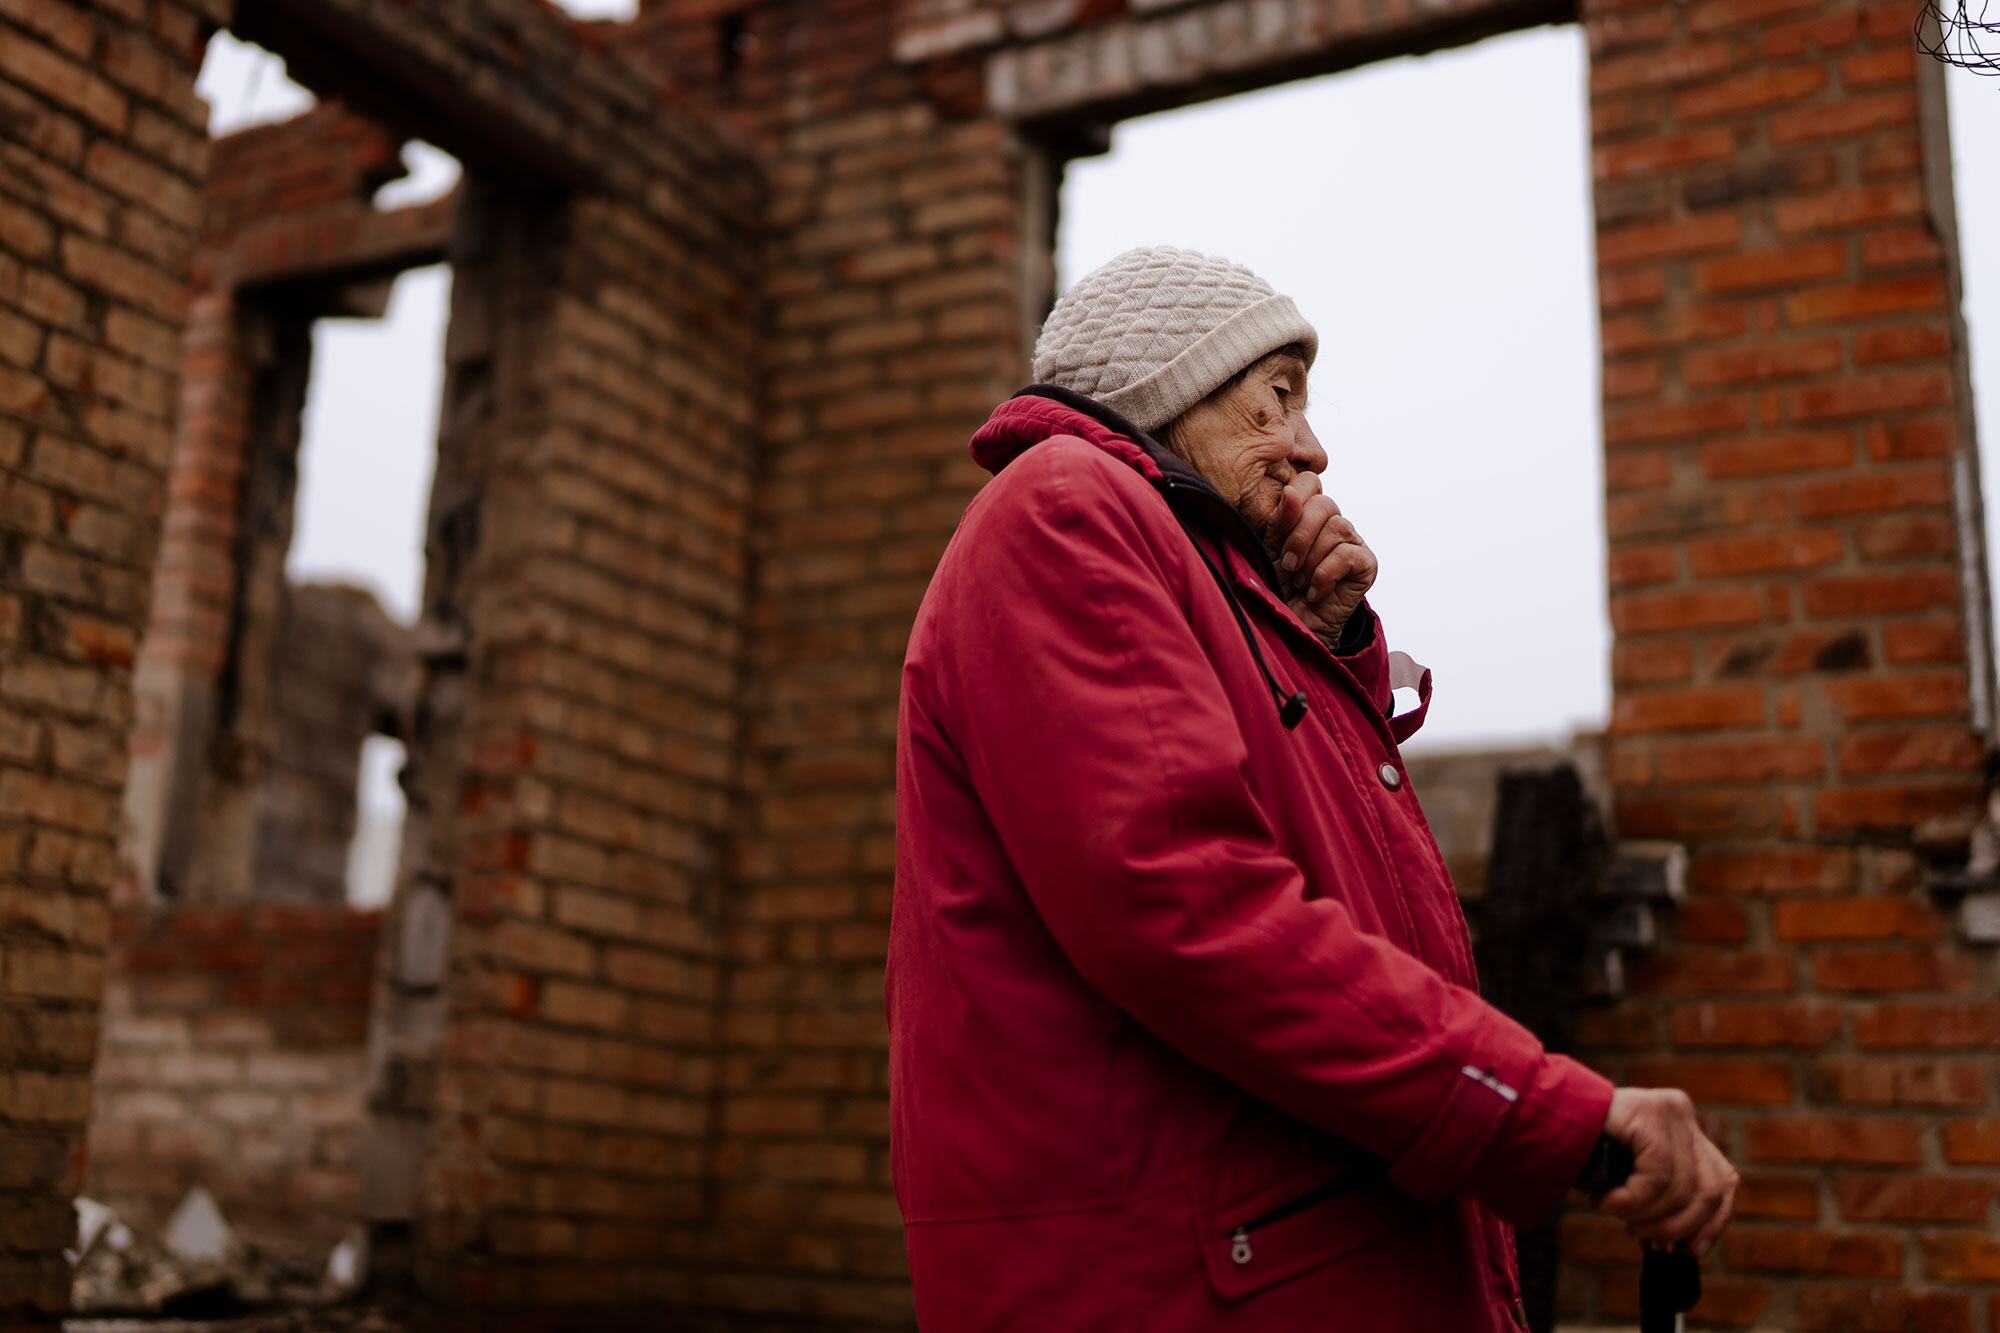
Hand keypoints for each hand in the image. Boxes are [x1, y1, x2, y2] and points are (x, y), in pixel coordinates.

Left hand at [1273, 472, 1376, 645]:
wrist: (1289, 626)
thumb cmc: (1276, 587)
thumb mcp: (1270, 549)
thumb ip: (1280, 519)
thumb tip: (1290, 490)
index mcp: (1307, 513)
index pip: (1309, 482)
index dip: (1294, 504)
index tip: (1276, 536)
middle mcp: (1332, 524)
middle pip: (1325, 504)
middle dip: (1300, 536)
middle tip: (1287, 565)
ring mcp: (1352, 542)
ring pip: (1338, 527)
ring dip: (1312, 559)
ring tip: (1301, 581)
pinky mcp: (1366, 564)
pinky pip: (1347, 554)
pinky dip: (1325, 575)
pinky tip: (1315, 592)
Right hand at [1592, 1087, 1737, 1258]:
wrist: (1536, 1112)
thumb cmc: (1580, 1150)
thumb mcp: (1630, 1175)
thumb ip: (1660, 1196)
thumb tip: (1685, 1246)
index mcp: (1684, 1127)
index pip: (1723, 1181)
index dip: (1713, 1223)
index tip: (1690, 1252)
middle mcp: (1682, 1113)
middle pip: (1709, 1189)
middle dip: (1676, 1226)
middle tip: (1639, 1236)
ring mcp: (1668, 1110)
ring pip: (1681, 1188)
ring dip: (1644, 1214)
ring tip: (1613, 1212)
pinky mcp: (1648, 1112)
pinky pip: (1656, 1176)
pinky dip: (1631, 1200)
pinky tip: (1604, 1201)